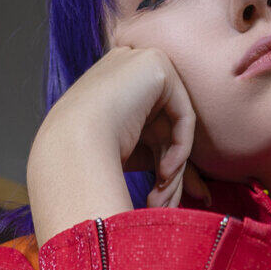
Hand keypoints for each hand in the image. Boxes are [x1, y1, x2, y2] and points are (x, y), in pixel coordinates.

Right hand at [29, 44, 211, 215]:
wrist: (68, 147)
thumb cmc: (87, 161)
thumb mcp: (131, 158)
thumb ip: (162, 159)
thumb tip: (202, 189)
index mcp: (113, 88)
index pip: (151, 129)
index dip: (165, 168)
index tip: (168, 203)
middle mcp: (126, 69)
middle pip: (165, 129)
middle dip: (174, 174)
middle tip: (168, 207)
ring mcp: (140, 61)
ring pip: (175, 126)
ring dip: (174, 170)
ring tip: (163, 201)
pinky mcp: (156, 66)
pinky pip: (183, 115)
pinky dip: (180, 148)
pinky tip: (164, 173)